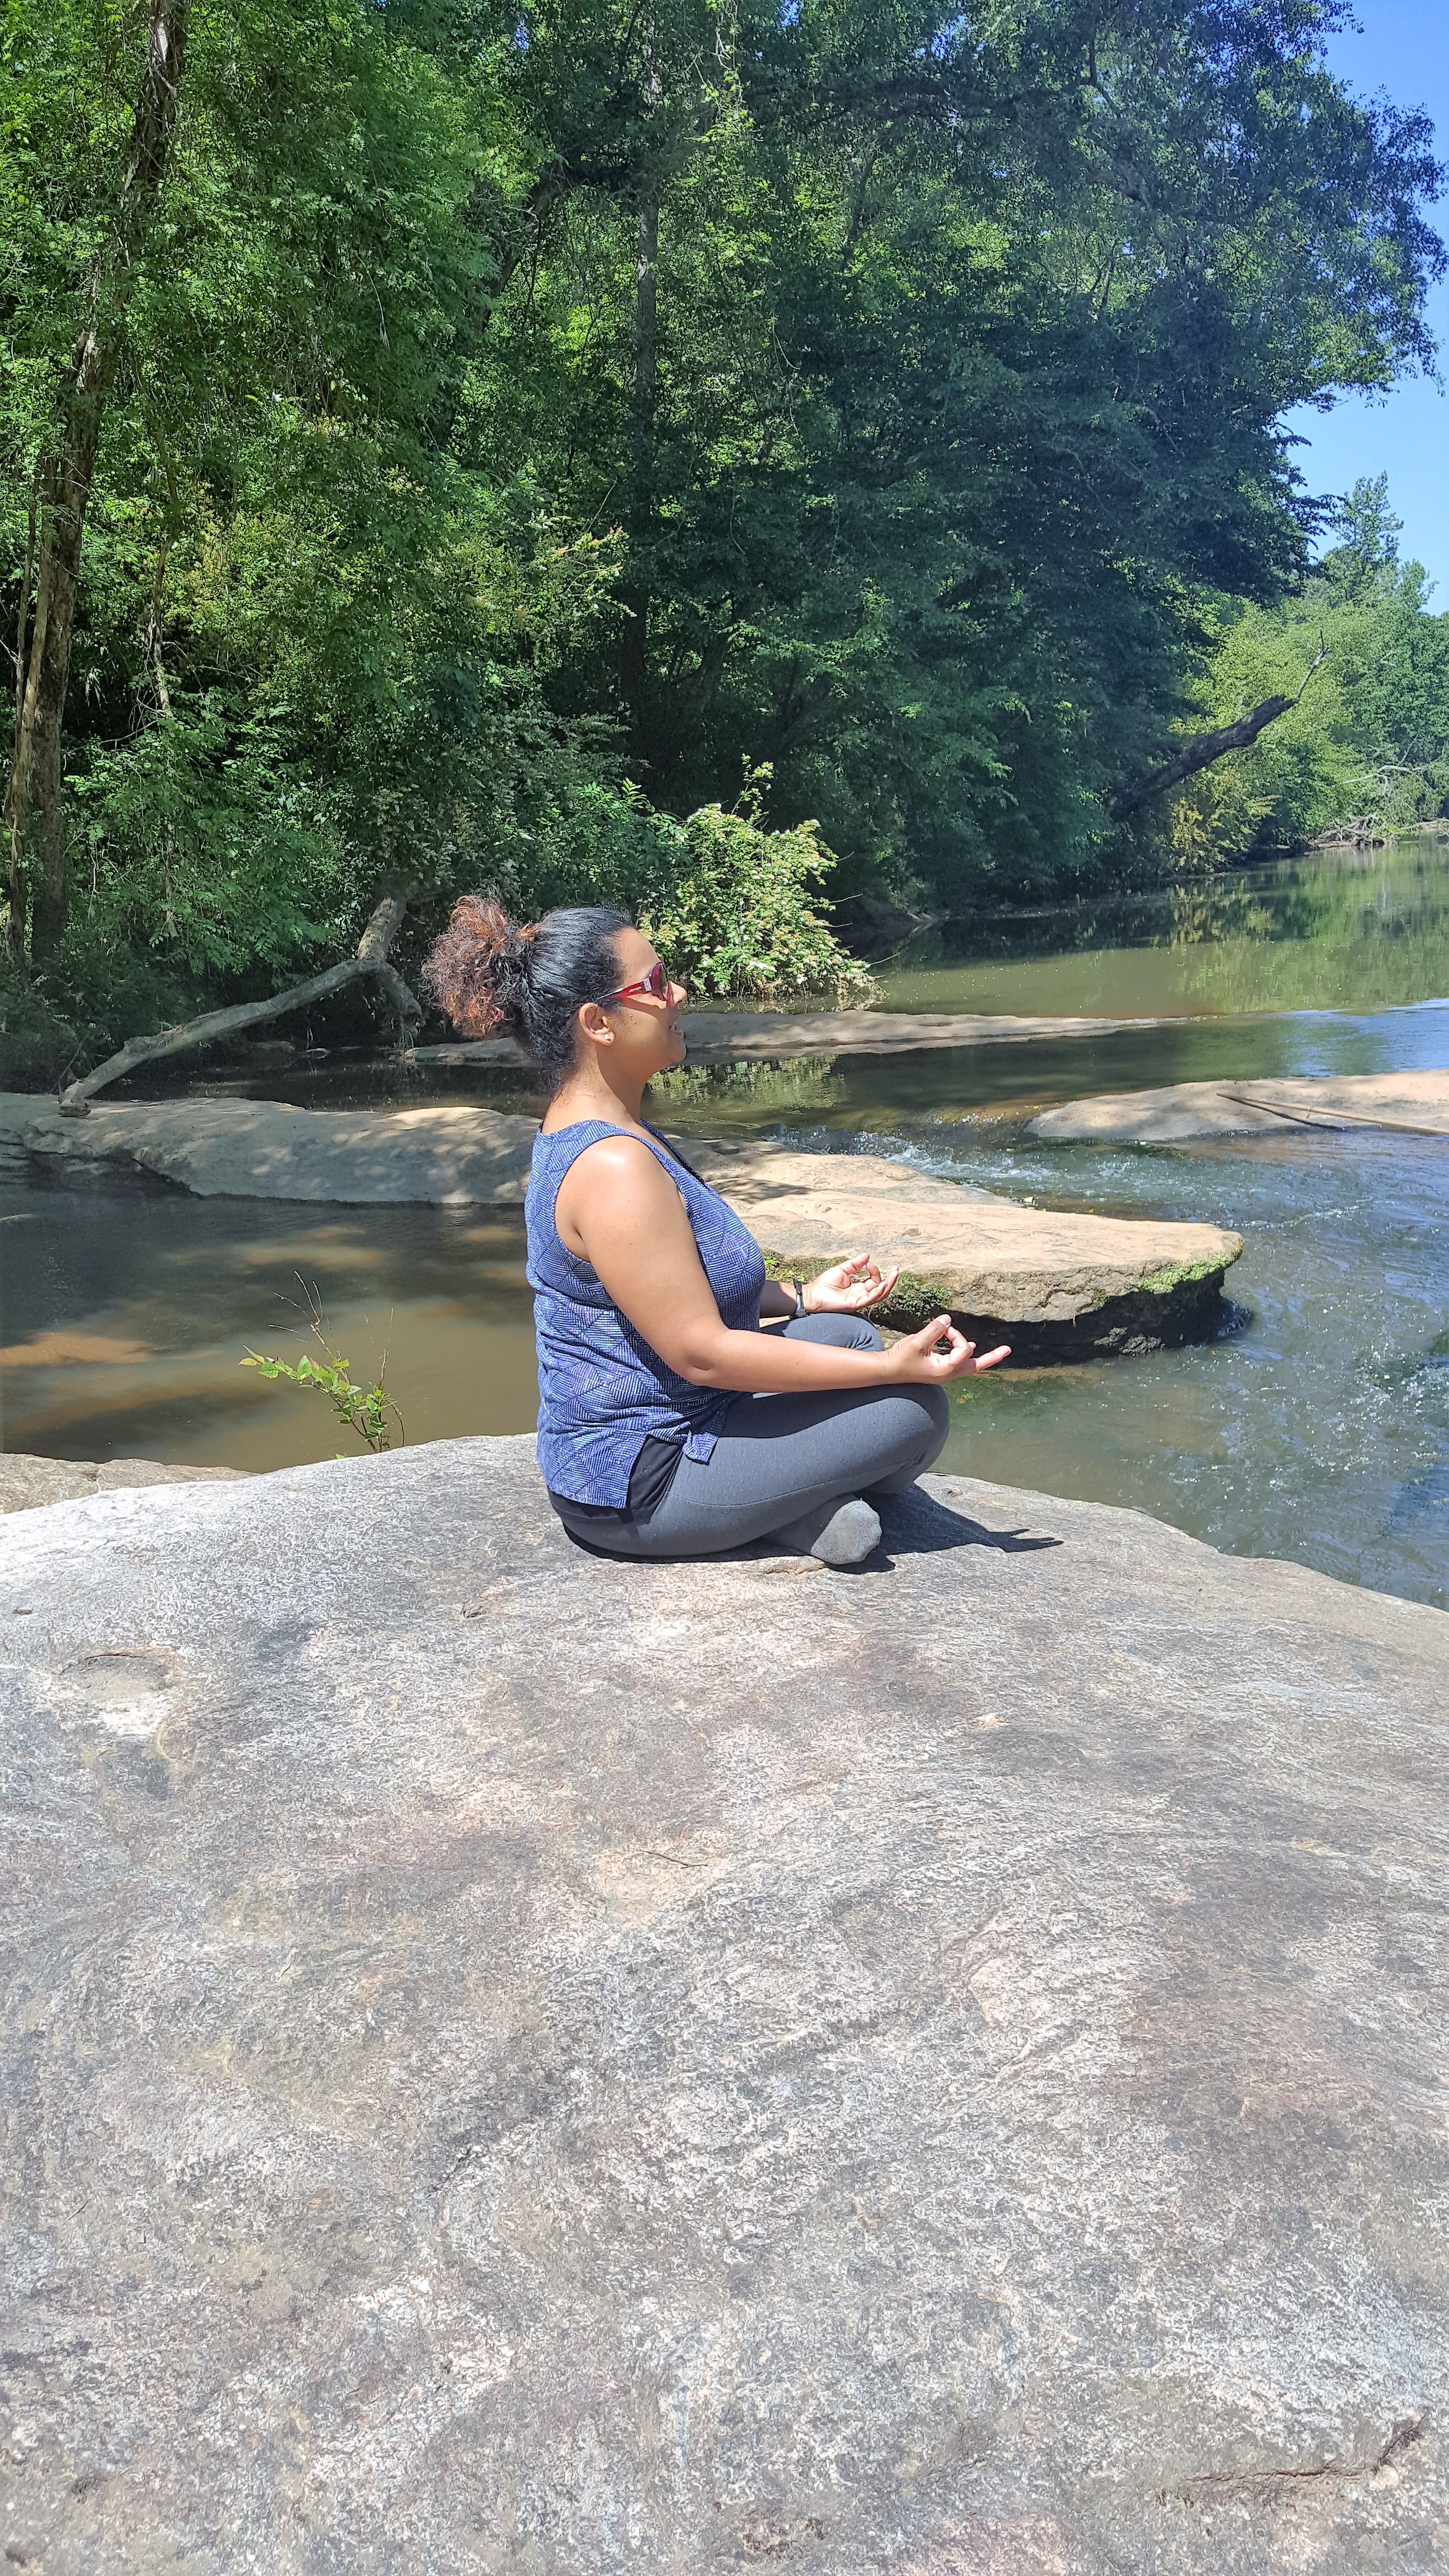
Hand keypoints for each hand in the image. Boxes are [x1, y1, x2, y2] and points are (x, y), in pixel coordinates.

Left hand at [804, 1253, 900, 1313]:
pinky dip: (878, 1291)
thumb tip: (867, 1256)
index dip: (875, 1271)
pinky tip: (882, 1283)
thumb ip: (855, 1264)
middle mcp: (861, 1295)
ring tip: (894, 1274)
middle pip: (882, 1289)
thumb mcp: (842, 1270)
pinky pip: (870, 1299)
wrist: (812, 1294)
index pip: (874, 1280)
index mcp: (859, 1287)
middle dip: (891, 1279)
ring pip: (879, 1295)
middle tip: (897, 1269)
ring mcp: (859, 1300)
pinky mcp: (855, 1304)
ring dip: (888, 1284)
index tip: (868, 1263)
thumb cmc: (824, 1284)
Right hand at [884, 1314, 1010, 1381]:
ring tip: (998, 1352)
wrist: (887, 1371)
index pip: (965, 1349)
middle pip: (977, 1366)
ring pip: (969, 1366)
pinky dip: (966, 1355)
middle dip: (992, 1357)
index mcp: (946, 1370)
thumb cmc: (900, 1359)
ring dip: (981, 1358)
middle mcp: (948, 1374)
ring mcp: (944, 1374)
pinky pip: (959, 1364)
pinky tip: (971, 1347)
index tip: (946, 1328)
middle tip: (1008, 1349)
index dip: (958, 1336)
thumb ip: (934, 1330)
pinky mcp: (939, 1371)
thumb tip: (948, 1319)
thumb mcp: (917, 1342)